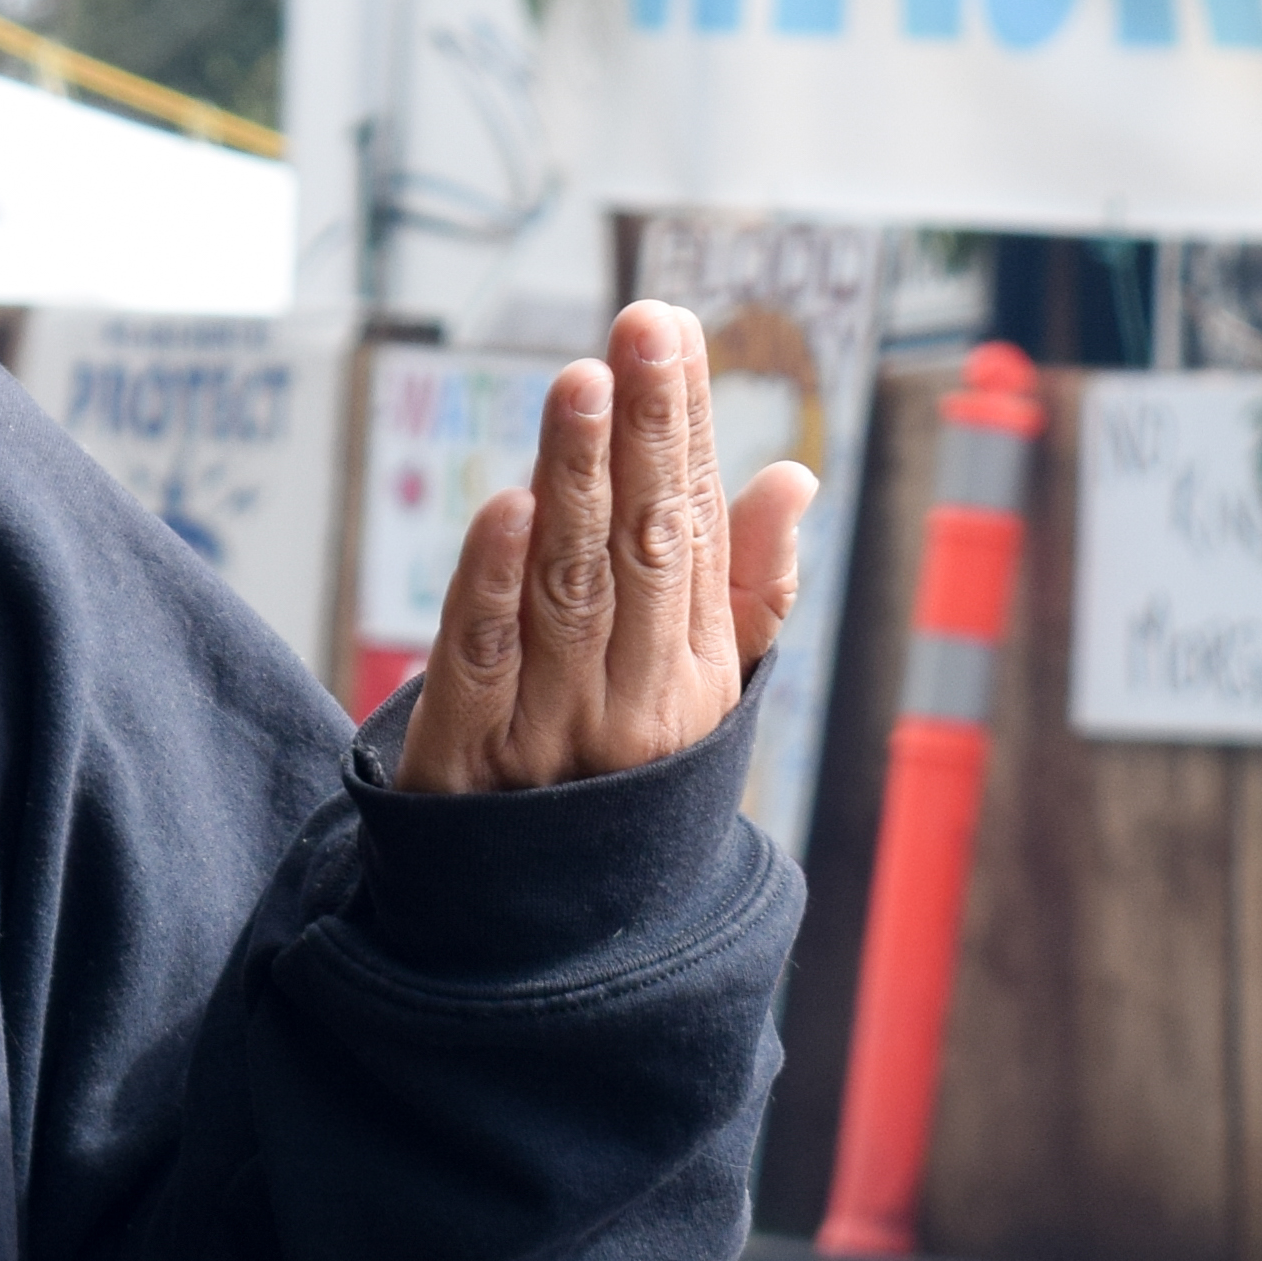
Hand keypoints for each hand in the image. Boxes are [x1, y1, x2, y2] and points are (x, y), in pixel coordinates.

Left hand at [396, 300, 817, 795]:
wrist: (536, 932)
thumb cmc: (619, 775)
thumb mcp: (698, 692)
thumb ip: (745, 588)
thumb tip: (793, 475)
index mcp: (697, 671)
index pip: (697, 527)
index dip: (684, 428)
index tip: (671, 334)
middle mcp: (639, 698)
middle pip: (645, 547)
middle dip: (648, 434)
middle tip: (642, 328)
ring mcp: (556, 730)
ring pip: (569, 587)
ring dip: (574, 481)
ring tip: (578, 385)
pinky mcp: (469, 757)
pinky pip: (487, 661)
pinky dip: (496, 583)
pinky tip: (508, 506)